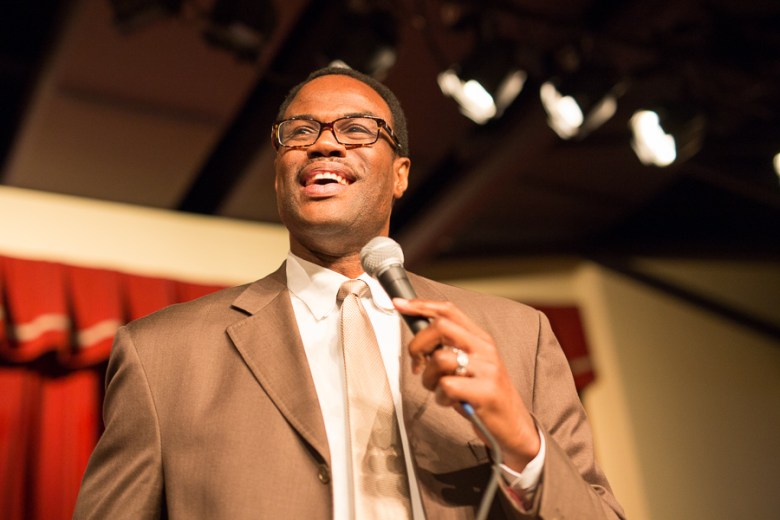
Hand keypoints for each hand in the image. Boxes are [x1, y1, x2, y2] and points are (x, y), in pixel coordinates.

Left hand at [393, 297, 540, 471]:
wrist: (513, 425)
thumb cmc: (484, 396)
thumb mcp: (469, 366)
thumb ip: (448, 350)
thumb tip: (418, 340)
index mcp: (480, 339)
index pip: (448, 311)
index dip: (421, 306)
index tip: (400, 305)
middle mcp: (484, 349)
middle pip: (440, 327)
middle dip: (418, 345)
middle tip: (418, 364)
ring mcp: (486, 369)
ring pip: (439, 358)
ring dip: (428, 378)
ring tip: (439, 389)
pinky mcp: (486, 391)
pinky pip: (446, 386)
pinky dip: (440, 397)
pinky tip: (450, 402)